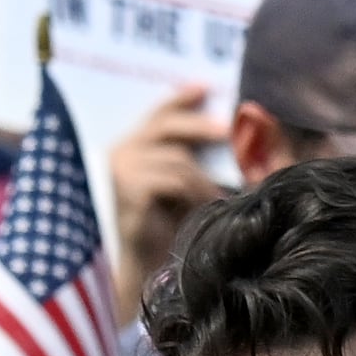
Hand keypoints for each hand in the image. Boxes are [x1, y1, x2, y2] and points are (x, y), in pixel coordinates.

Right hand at [107, 82, 228, 305]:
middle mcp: (121, 152)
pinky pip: (175, 179)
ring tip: (219, 200)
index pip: (157, 114)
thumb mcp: (183, 187)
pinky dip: (197, 193)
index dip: (180, 99)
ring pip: (178, 160)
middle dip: (200, 125)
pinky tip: (207, 208)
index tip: (206, 88)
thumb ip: (194, 161)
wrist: (144, 268)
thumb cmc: (167, 229)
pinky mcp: (128, 189)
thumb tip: (235, 133)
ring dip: (204, 181)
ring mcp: (121, 170)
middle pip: (165, 125)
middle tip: (228, 130)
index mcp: (132, 148)